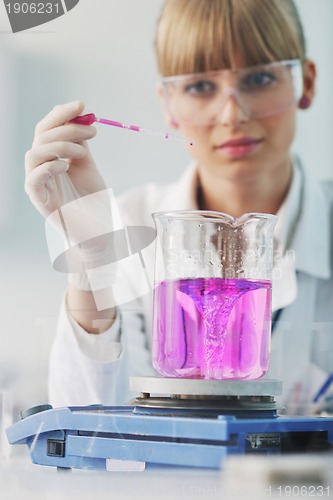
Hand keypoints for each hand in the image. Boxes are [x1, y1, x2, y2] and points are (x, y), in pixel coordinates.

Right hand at [25, 100, 105, 217]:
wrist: (100, 230)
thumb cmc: (93, 200)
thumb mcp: (87, 165)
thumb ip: (81, 142)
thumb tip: (80, 115)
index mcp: (50, 158)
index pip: (47, 129)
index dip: (61, 114)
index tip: (82, 105)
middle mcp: (41, 169)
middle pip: (41, 137)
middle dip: (66, 128)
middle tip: (92, 132)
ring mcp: (39, 185)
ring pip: (34, 154)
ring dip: (60, 146)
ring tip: (83, 152)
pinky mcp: (40, 201)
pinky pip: (33, 179)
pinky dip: (49, 167)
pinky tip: (66, 166)